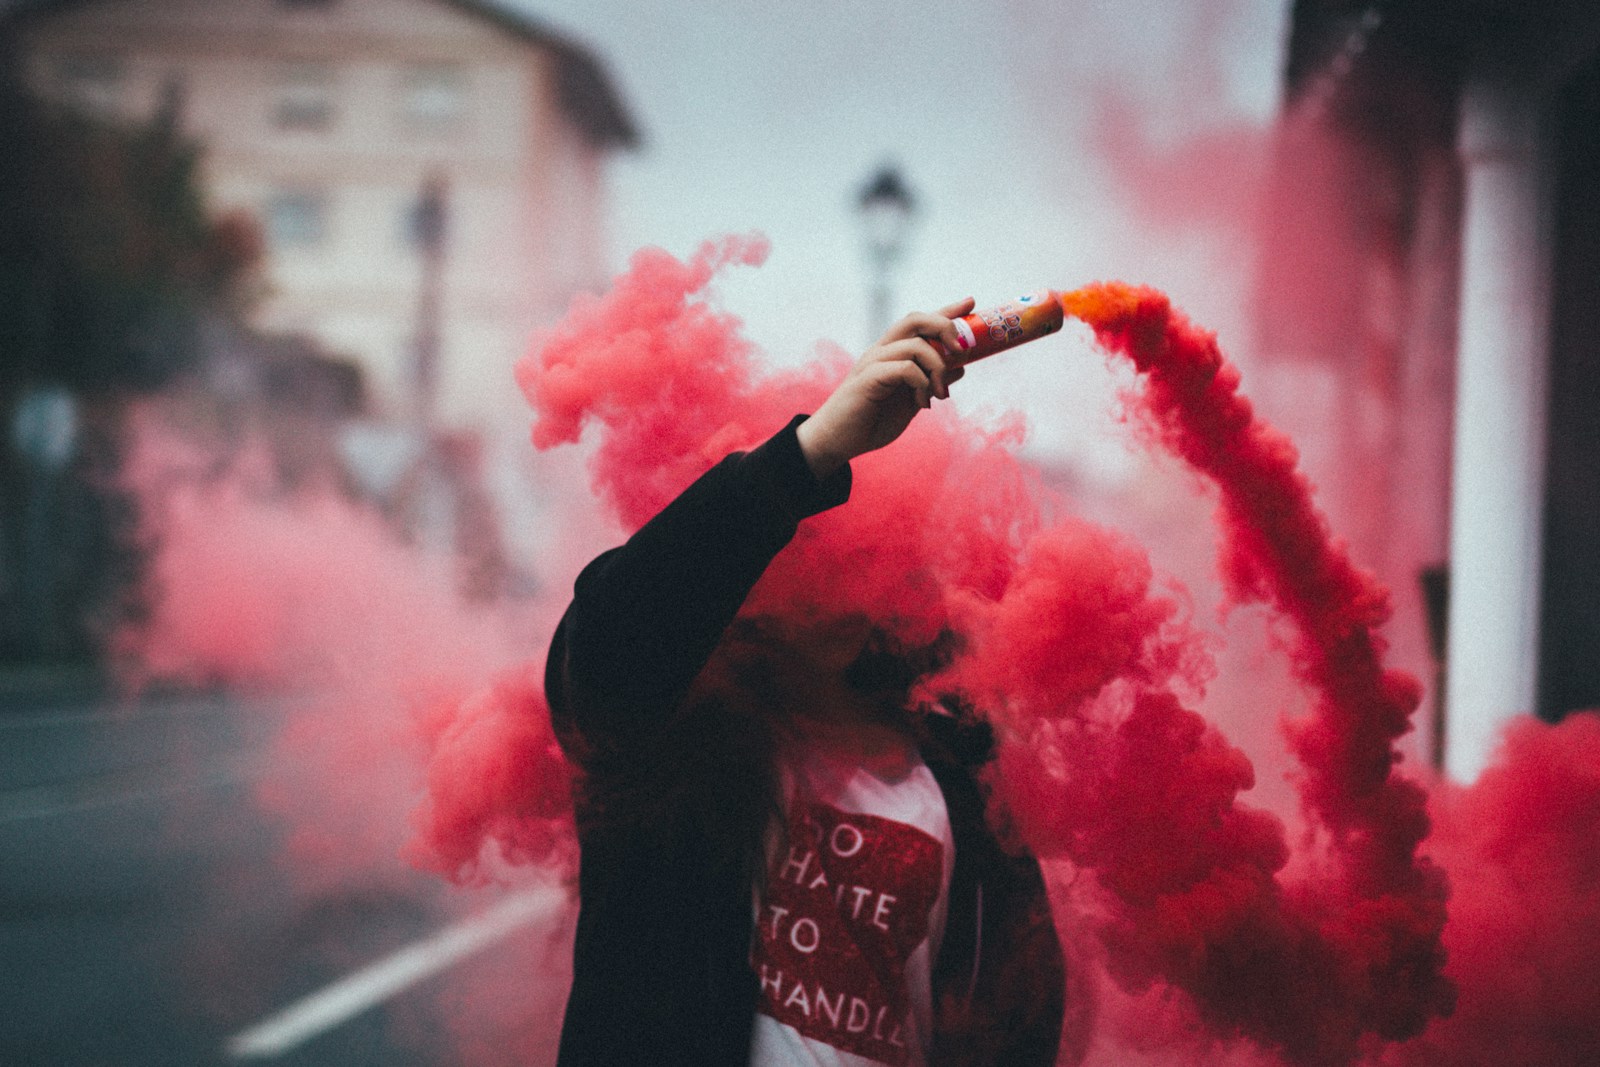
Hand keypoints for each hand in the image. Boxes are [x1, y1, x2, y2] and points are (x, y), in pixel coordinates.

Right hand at [797, 298, 974, 478]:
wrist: (838, 442)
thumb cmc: (871, 421)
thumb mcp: (911, 400)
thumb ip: (931, 381)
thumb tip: (960, 367)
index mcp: (892, 353)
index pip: (921, 322)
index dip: (946, 310)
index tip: (970, 302)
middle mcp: (882, 351)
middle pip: (916, 319)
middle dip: (945, 328)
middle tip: (962, 352)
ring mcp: (873, 362)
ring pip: (915, 345)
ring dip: (938, 368)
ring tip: (940, 395)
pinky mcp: (868, 379)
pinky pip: (904, 368)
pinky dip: (922, 383)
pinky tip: (923, 404)